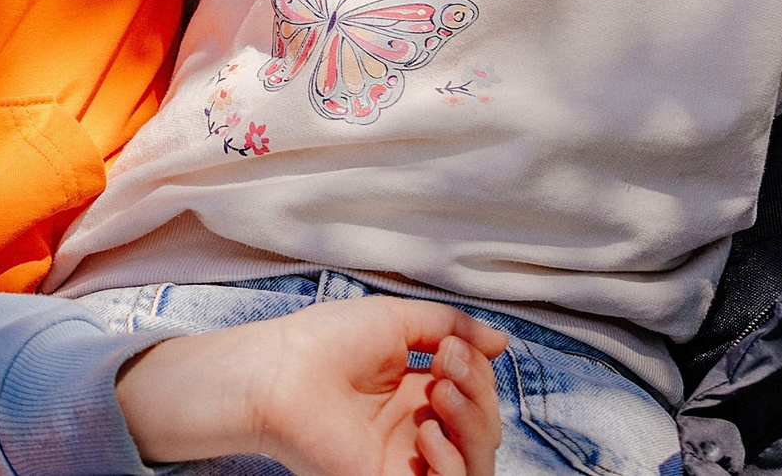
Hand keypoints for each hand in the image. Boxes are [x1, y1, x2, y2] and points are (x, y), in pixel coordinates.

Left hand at [116, 297, 504, 475]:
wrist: (280, 372)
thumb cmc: (324, 341)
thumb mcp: (398, 320)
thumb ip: (453, 327)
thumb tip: (501, 342)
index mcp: (416, 391)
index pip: (476, 392)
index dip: (476, 371)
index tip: (449, 348)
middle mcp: (416, 428)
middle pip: (485, 428)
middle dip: (480, 395)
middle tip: (446, 368)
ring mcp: (406, 460)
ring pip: (478, 461)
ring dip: (474, 425)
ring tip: (439, 394)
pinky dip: (453, 463)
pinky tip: (428, 433)